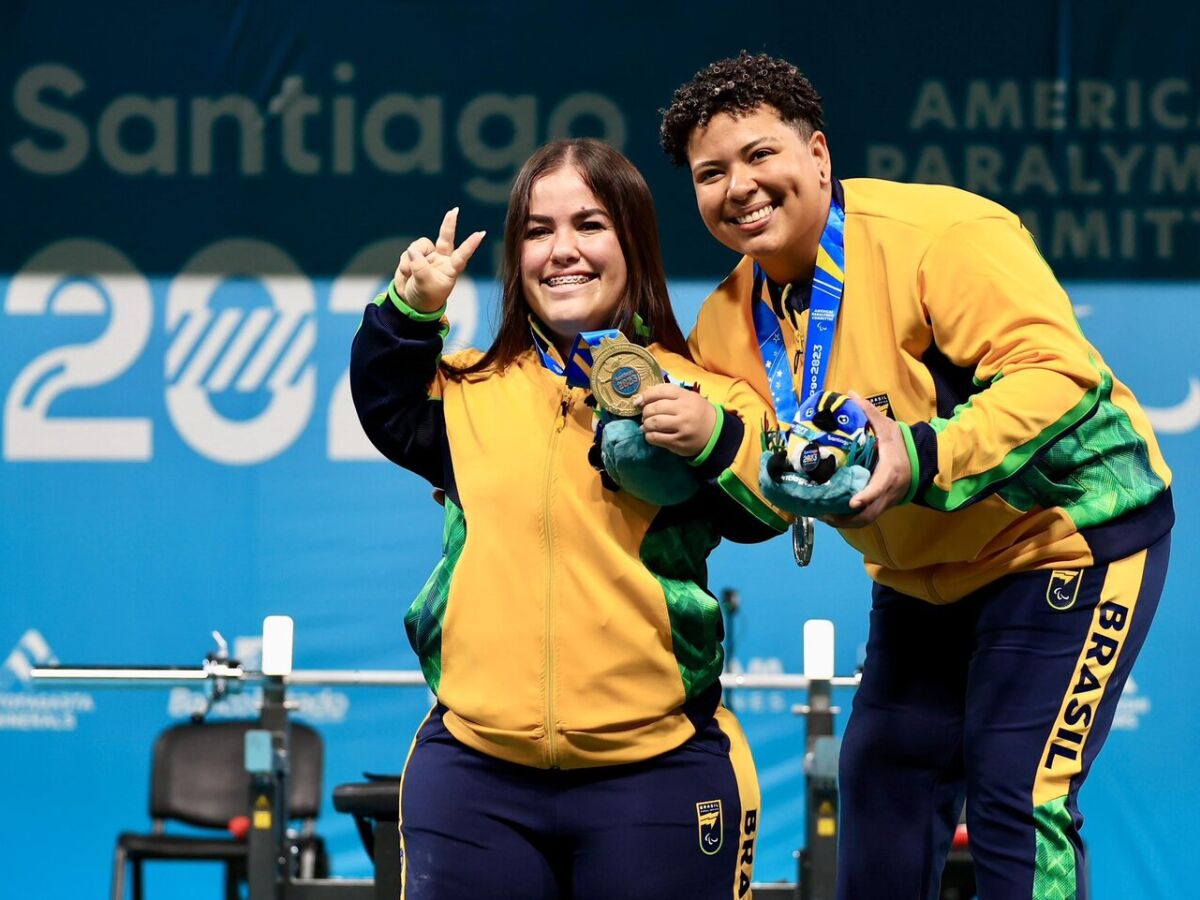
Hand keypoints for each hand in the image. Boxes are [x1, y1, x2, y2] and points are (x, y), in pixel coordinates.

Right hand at [393, 208, 484, 312]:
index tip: (482, 233)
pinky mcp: (415, 256)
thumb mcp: (425, 285)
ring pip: (419, 246)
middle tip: (454, 211)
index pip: (462, 255)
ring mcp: (428, 256)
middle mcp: (442, 259)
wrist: (410, 302)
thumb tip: (413, 250)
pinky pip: (408, 253)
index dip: (471, 245)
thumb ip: (420, 267)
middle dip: (449, 225)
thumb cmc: (425, 297)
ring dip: (412, 258)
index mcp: (451, 269)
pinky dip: (405, 263)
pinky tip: (406, 273)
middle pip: (446, 238)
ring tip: (410, 273)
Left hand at [634, 383, 717, 457]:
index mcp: (686, 396)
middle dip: (645, 412)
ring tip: (646, 425)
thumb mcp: (689, 398)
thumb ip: (669, 394)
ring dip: (645, 424)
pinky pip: (656, 438)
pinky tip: (650, 434)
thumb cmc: (698, 412)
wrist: (715, 432)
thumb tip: (643, 397)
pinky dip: (649, 436)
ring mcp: (682, 427)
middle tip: (644, 415)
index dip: (647, 395)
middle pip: (655, 408)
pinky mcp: (678, 442)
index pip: (662, 391)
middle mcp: (684, 410)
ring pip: (654, 423)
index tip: (639, 401)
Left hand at [821, 392, 910, 527]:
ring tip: (824, 518)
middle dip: (847, 518)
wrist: (923, 460)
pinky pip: (867, 518)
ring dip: (846, 523)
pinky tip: (834, 516)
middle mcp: (889, 492)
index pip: (879, 487)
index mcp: (890, 472)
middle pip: (870, 513)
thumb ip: (869, 412)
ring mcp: (887, 502)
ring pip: (867, 520)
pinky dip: (850, 521)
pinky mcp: (883, 506)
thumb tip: (850, 393)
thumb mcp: (888, 426)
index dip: (867, 496)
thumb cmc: (902, 444)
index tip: (852, 502)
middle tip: (824, 514)